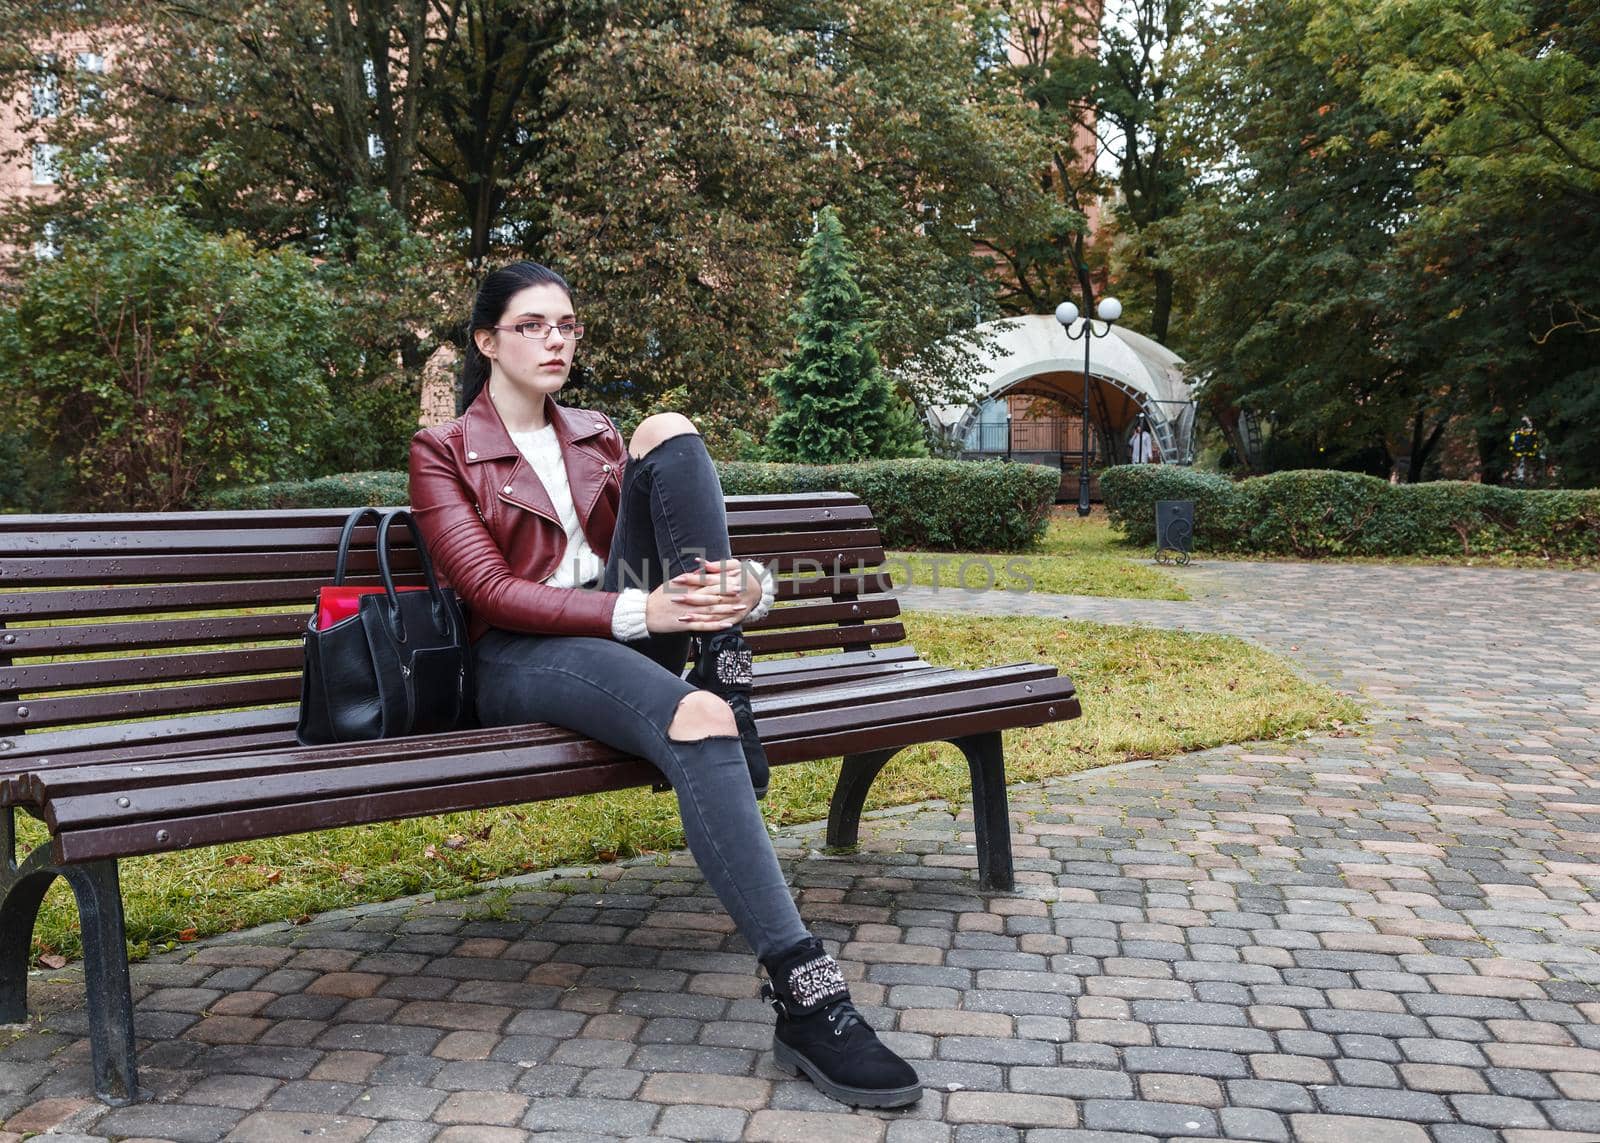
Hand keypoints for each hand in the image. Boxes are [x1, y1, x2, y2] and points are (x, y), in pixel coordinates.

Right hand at [643, 558, 759, 633]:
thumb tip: (702, 570)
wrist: (644, 613)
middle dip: (729, 594)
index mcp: (686, 588)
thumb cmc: (659, 597)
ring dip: (727, 609)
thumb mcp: (673, 583)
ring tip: (741, 608)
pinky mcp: (685, 625)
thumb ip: (689, 577)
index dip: (723, 581)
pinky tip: (727, 624)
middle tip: (744, 591)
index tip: (736, 578)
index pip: (708, 583)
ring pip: (711, 611)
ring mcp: (688, 613)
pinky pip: (703, 626)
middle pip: (713, 596)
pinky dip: (716, 625)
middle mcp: (689, 599)